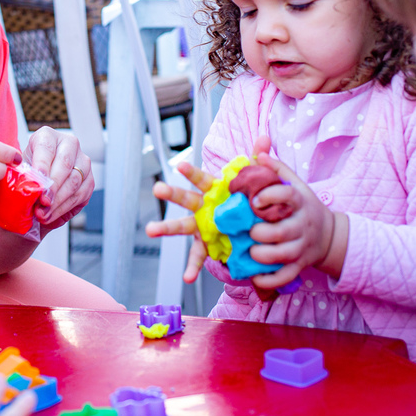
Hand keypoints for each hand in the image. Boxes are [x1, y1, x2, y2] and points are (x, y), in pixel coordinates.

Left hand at [25, 127, 93, 230]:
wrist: (37, 180)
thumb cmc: (27, 172)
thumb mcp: (19, 170)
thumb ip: (20, 177)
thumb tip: (22, 189)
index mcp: (47, 136)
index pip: (46, 148)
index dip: (42, 165)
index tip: (38, 181)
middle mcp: (68, 144)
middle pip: (65, 165)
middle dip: (53, 187)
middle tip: (42, 202)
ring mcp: (82, 161)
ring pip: (74, 182)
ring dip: (58, 201)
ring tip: (43, 214)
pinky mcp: (89, 179)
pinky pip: (80, 195)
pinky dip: (64, 208)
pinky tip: (51, 215)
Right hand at [144, 136, 274, 282]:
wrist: (251, 224)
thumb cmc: (247, 200)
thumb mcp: (256, 181)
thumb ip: (258, 160)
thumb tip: (265, 137)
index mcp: (213, 191)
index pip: (201, 179)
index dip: (192, 172)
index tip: (181, 165)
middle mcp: (202, 208)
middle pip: (185, 199)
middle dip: (171, 194)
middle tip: (157, 188)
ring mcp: (201, 227)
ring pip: (181, 227)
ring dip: (165, 228)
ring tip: (150, 230)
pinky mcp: (206, 245)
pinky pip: (197, 256)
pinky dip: (192, 267)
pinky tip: (187, 278)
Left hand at [247, 152, 345, 289]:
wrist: (330, 235)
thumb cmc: (303, 206)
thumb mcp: (295, 185)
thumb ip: (276, 169)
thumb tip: (258, 152)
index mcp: (299, 202)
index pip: (287, 196)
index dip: (270, 197)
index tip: (255, 200)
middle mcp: (302, 225)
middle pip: (282, 232)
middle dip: (261, 233)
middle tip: (250, 232)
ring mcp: (302, 247)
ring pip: (283, 256)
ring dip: (263, 256)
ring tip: (251, 252)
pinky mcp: (300, 265)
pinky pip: (285, 277)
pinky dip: (269, 280)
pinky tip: (255, 277)